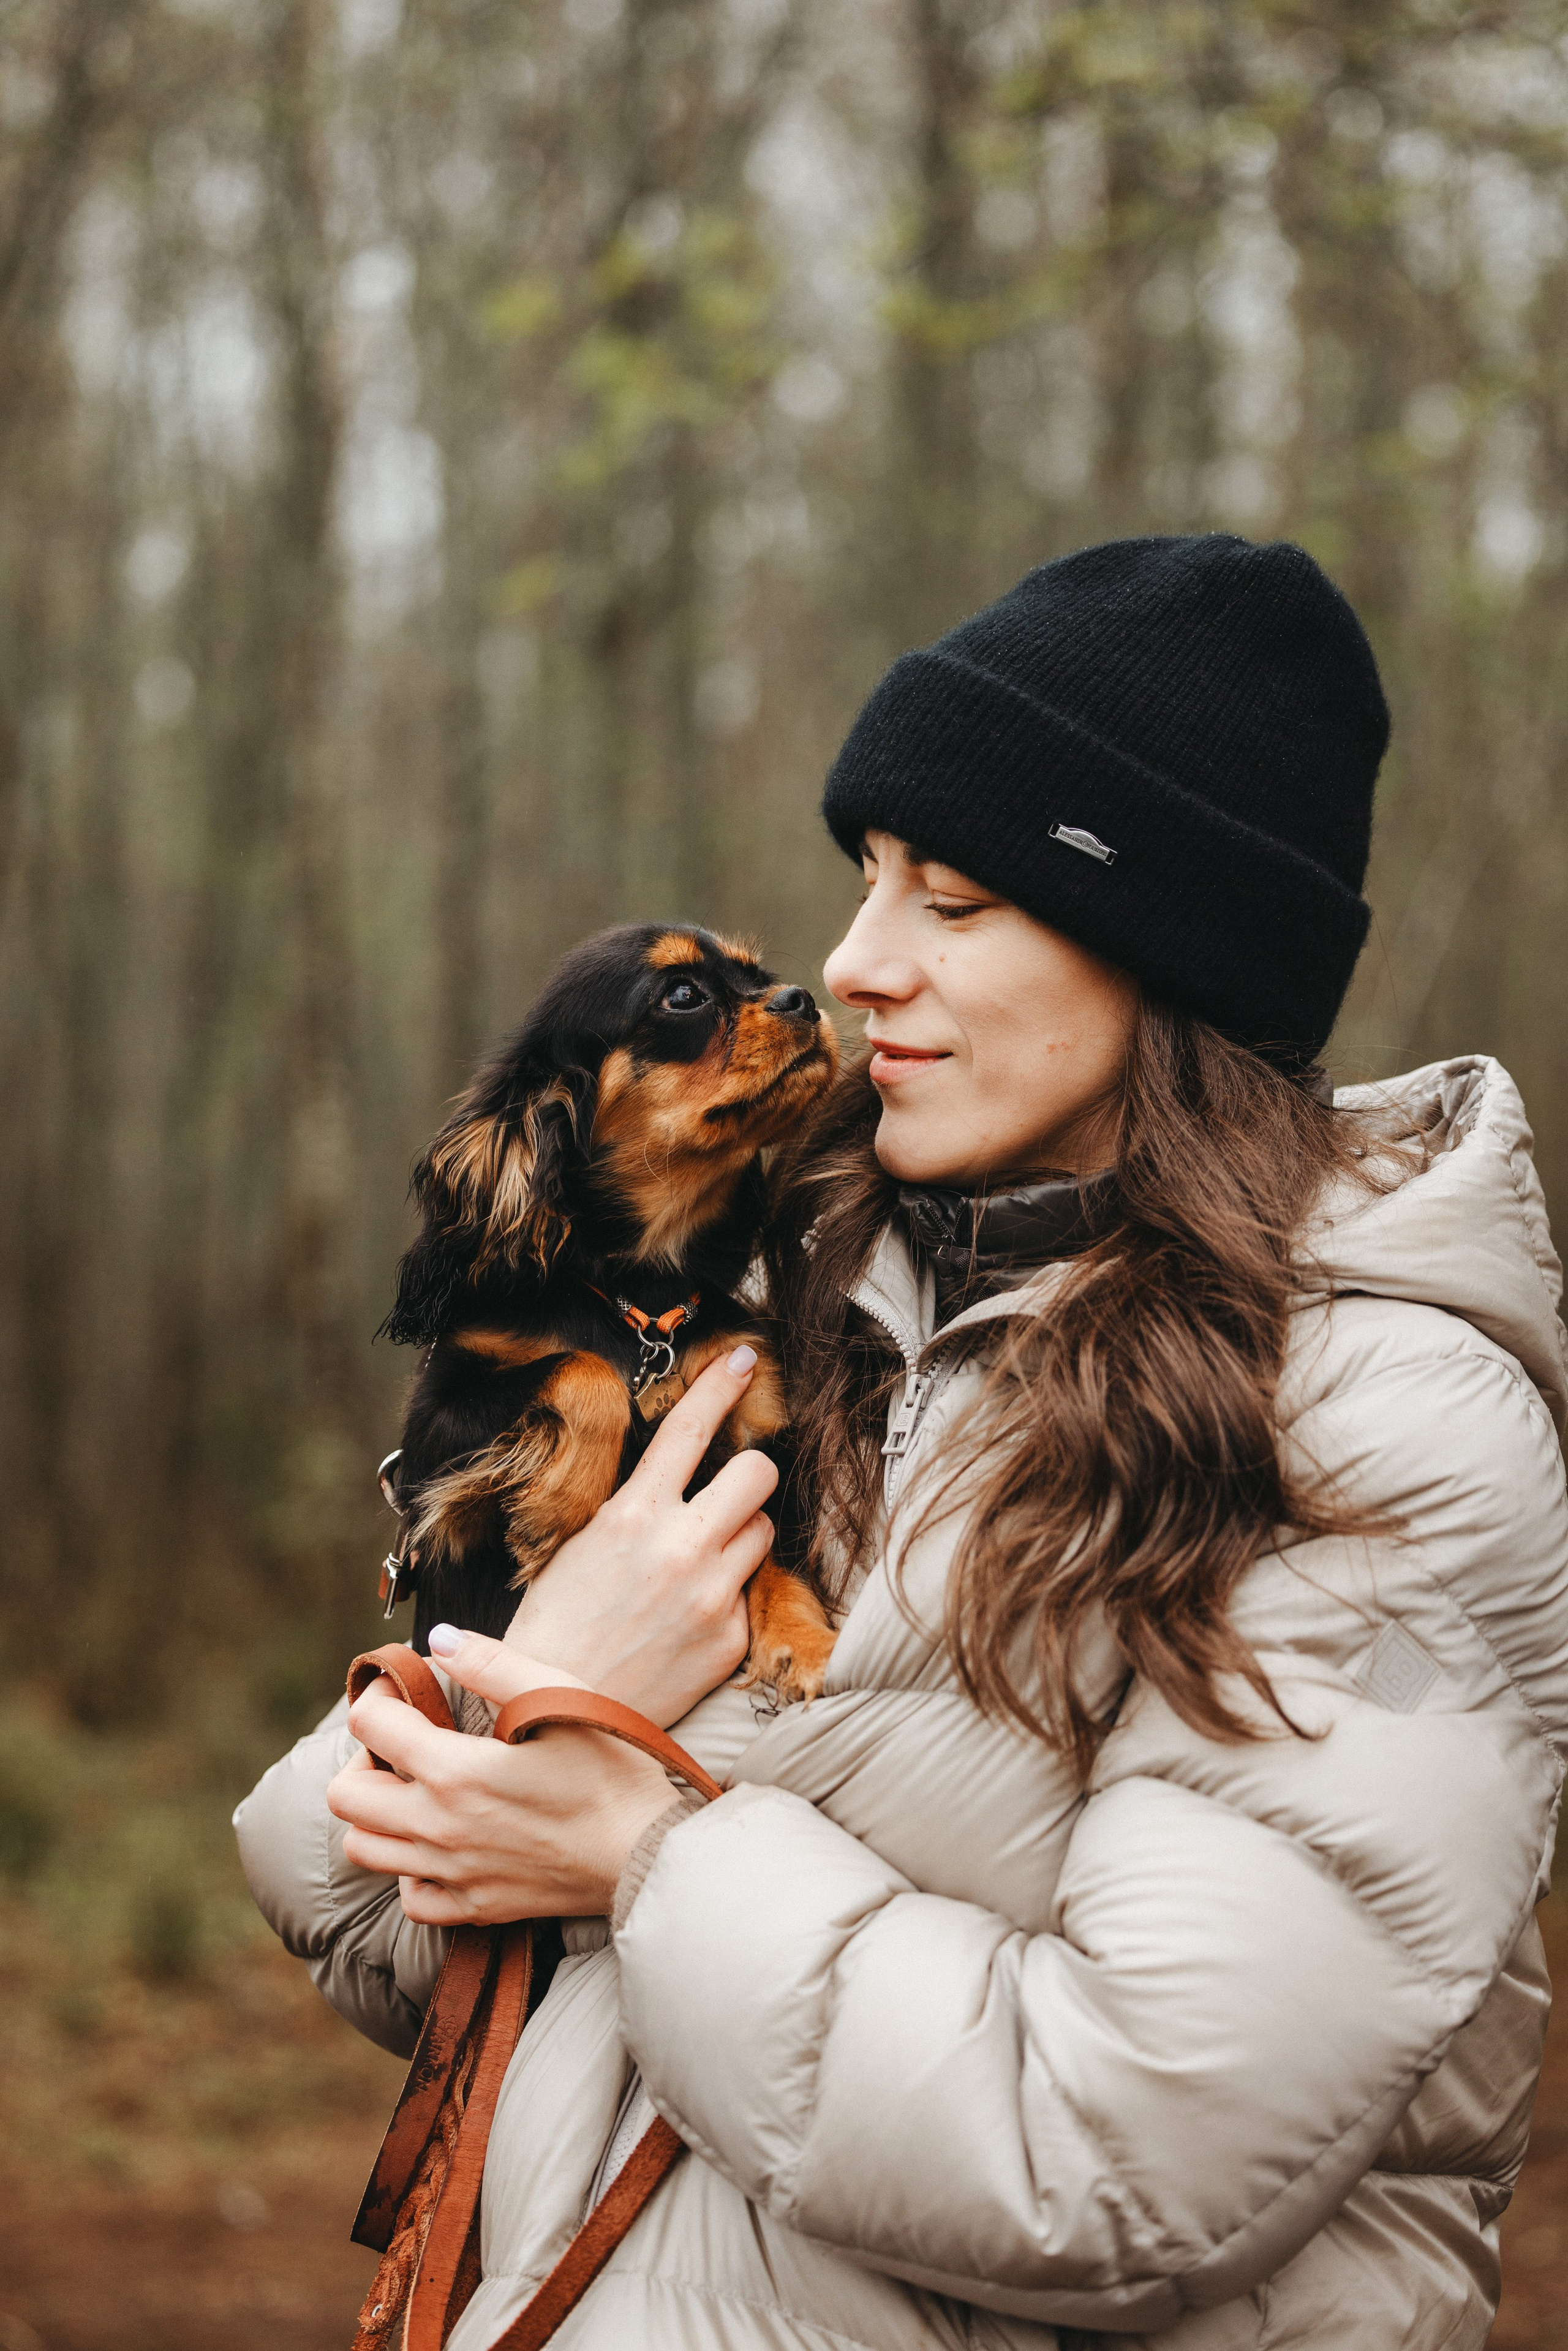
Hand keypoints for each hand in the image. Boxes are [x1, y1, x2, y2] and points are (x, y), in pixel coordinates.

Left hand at [328, 1635, 675, 1923]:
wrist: (647, 1854)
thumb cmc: (611, 1770)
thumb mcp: (560, 1698)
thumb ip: (493, 1664)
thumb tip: (438, 1638)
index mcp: (453, 1771)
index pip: (369, 1724)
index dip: (381, 1695)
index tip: (410, 1689)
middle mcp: (438, 1828)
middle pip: (346, 1796)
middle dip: (362, 1759)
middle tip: (404, 1743)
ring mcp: (452, 1874)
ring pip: (365, 1849)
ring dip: (377, 1814)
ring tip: (416, 1791)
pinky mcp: (475, 1908)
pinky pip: (411, 1897)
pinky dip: (411, 1870)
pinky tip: (442, 1843)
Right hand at [501, 1344, 776, 1725]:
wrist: (557, 1718)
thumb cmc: (556, 1629)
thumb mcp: (579, 1546)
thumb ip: (632, 1507)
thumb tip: (668, 1472)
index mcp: (632, 1517)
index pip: (690, 1428)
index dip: (722, 1385)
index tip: (745, 1358)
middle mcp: (681, 1550)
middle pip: (758, 1474)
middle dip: (749, 1471)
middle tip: (729, 1485)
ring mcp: (713, 1596)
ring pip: (763, 1530)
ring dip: (741, 1534)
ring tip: (698, 1561)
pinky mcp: (731, 1638)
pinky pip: (750, 1592)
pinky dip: (729, 1594)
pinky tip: (690, 1617)